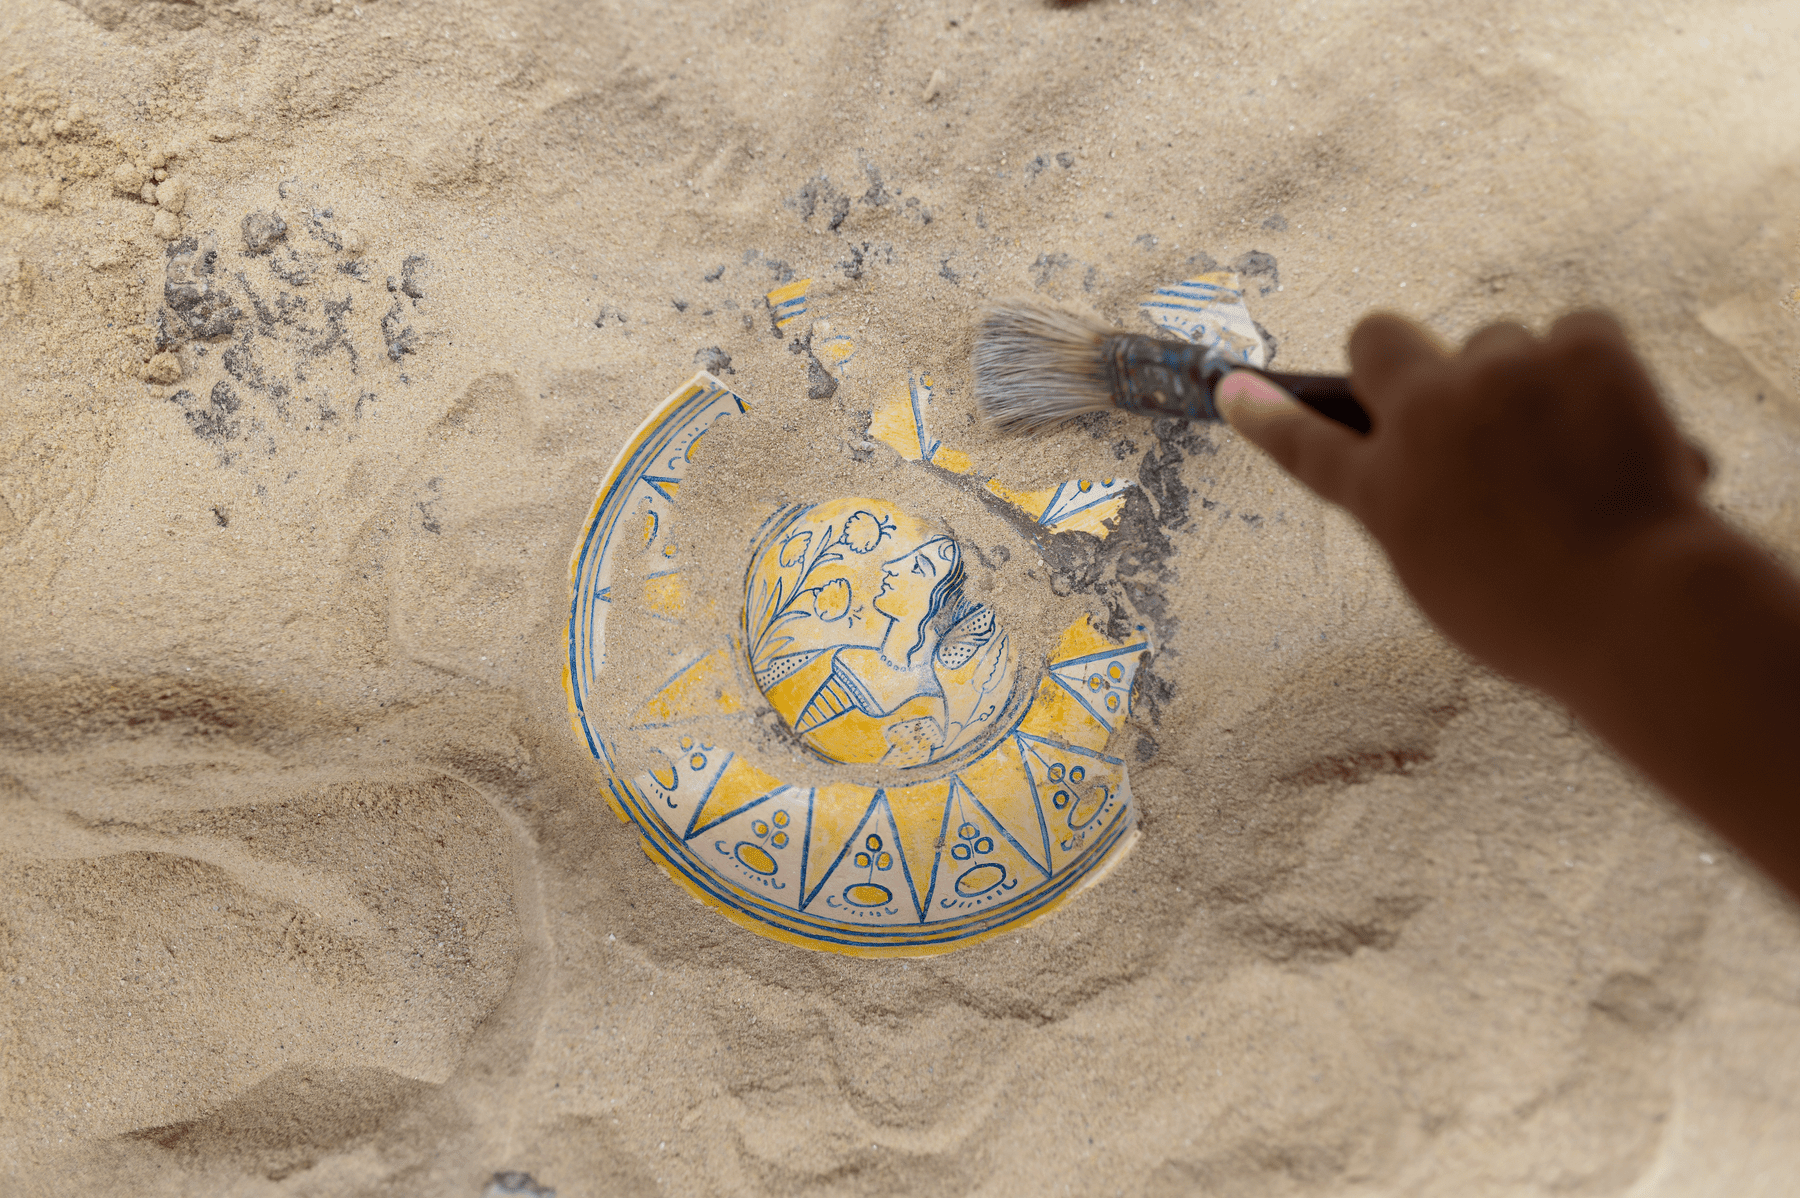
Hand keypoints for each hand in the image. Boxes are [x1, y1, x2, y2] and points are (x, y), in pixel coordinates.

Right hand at [1216, 312, 1710, 696]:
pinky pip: (1578, 330)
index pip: (1303, 442)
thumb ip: (1420, 508)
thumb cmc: (1541, 619)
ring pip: (1498, 339)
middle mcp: (1426, 416)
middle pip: (1379, 336)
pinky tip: (1623, 427)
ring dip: (1523, 377)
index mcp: (1382, 487)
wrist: (1639, 607)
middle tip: (1447, 393)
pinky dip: (1599, 371)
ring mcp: (1502, 373)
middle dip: (1399, 356)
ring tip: (1575, 449)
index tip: (1235, 388)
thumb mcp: (1443, 575)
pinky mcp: (1580, 347)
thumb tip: (1434, 462)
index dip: (1267, 415)